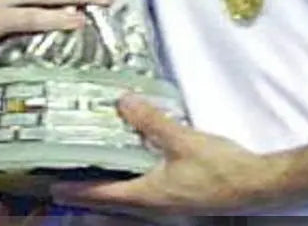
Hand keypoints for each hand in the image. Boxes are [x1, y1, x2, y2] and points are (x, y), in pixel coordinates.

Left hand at [51, 95, 267, 215]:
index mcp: (148, 196)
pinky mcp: (177, 196)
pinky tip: (128, 163)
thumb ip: (151, 121)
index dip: (76, 190)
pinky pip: (142, 191)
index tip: (52, 186)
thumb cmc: (219, 168)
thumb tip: (121, 101)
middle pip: (110, 200)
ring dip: (105, 185)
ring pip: (126, 198)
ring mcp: (166, 204)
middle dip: (86, 190)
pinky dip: (126, 179)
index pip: (103, 195)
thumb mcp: (182, 140)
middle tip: (61, 177)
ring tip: (88, 168)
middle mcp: (153, 205)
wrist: (255, 186)